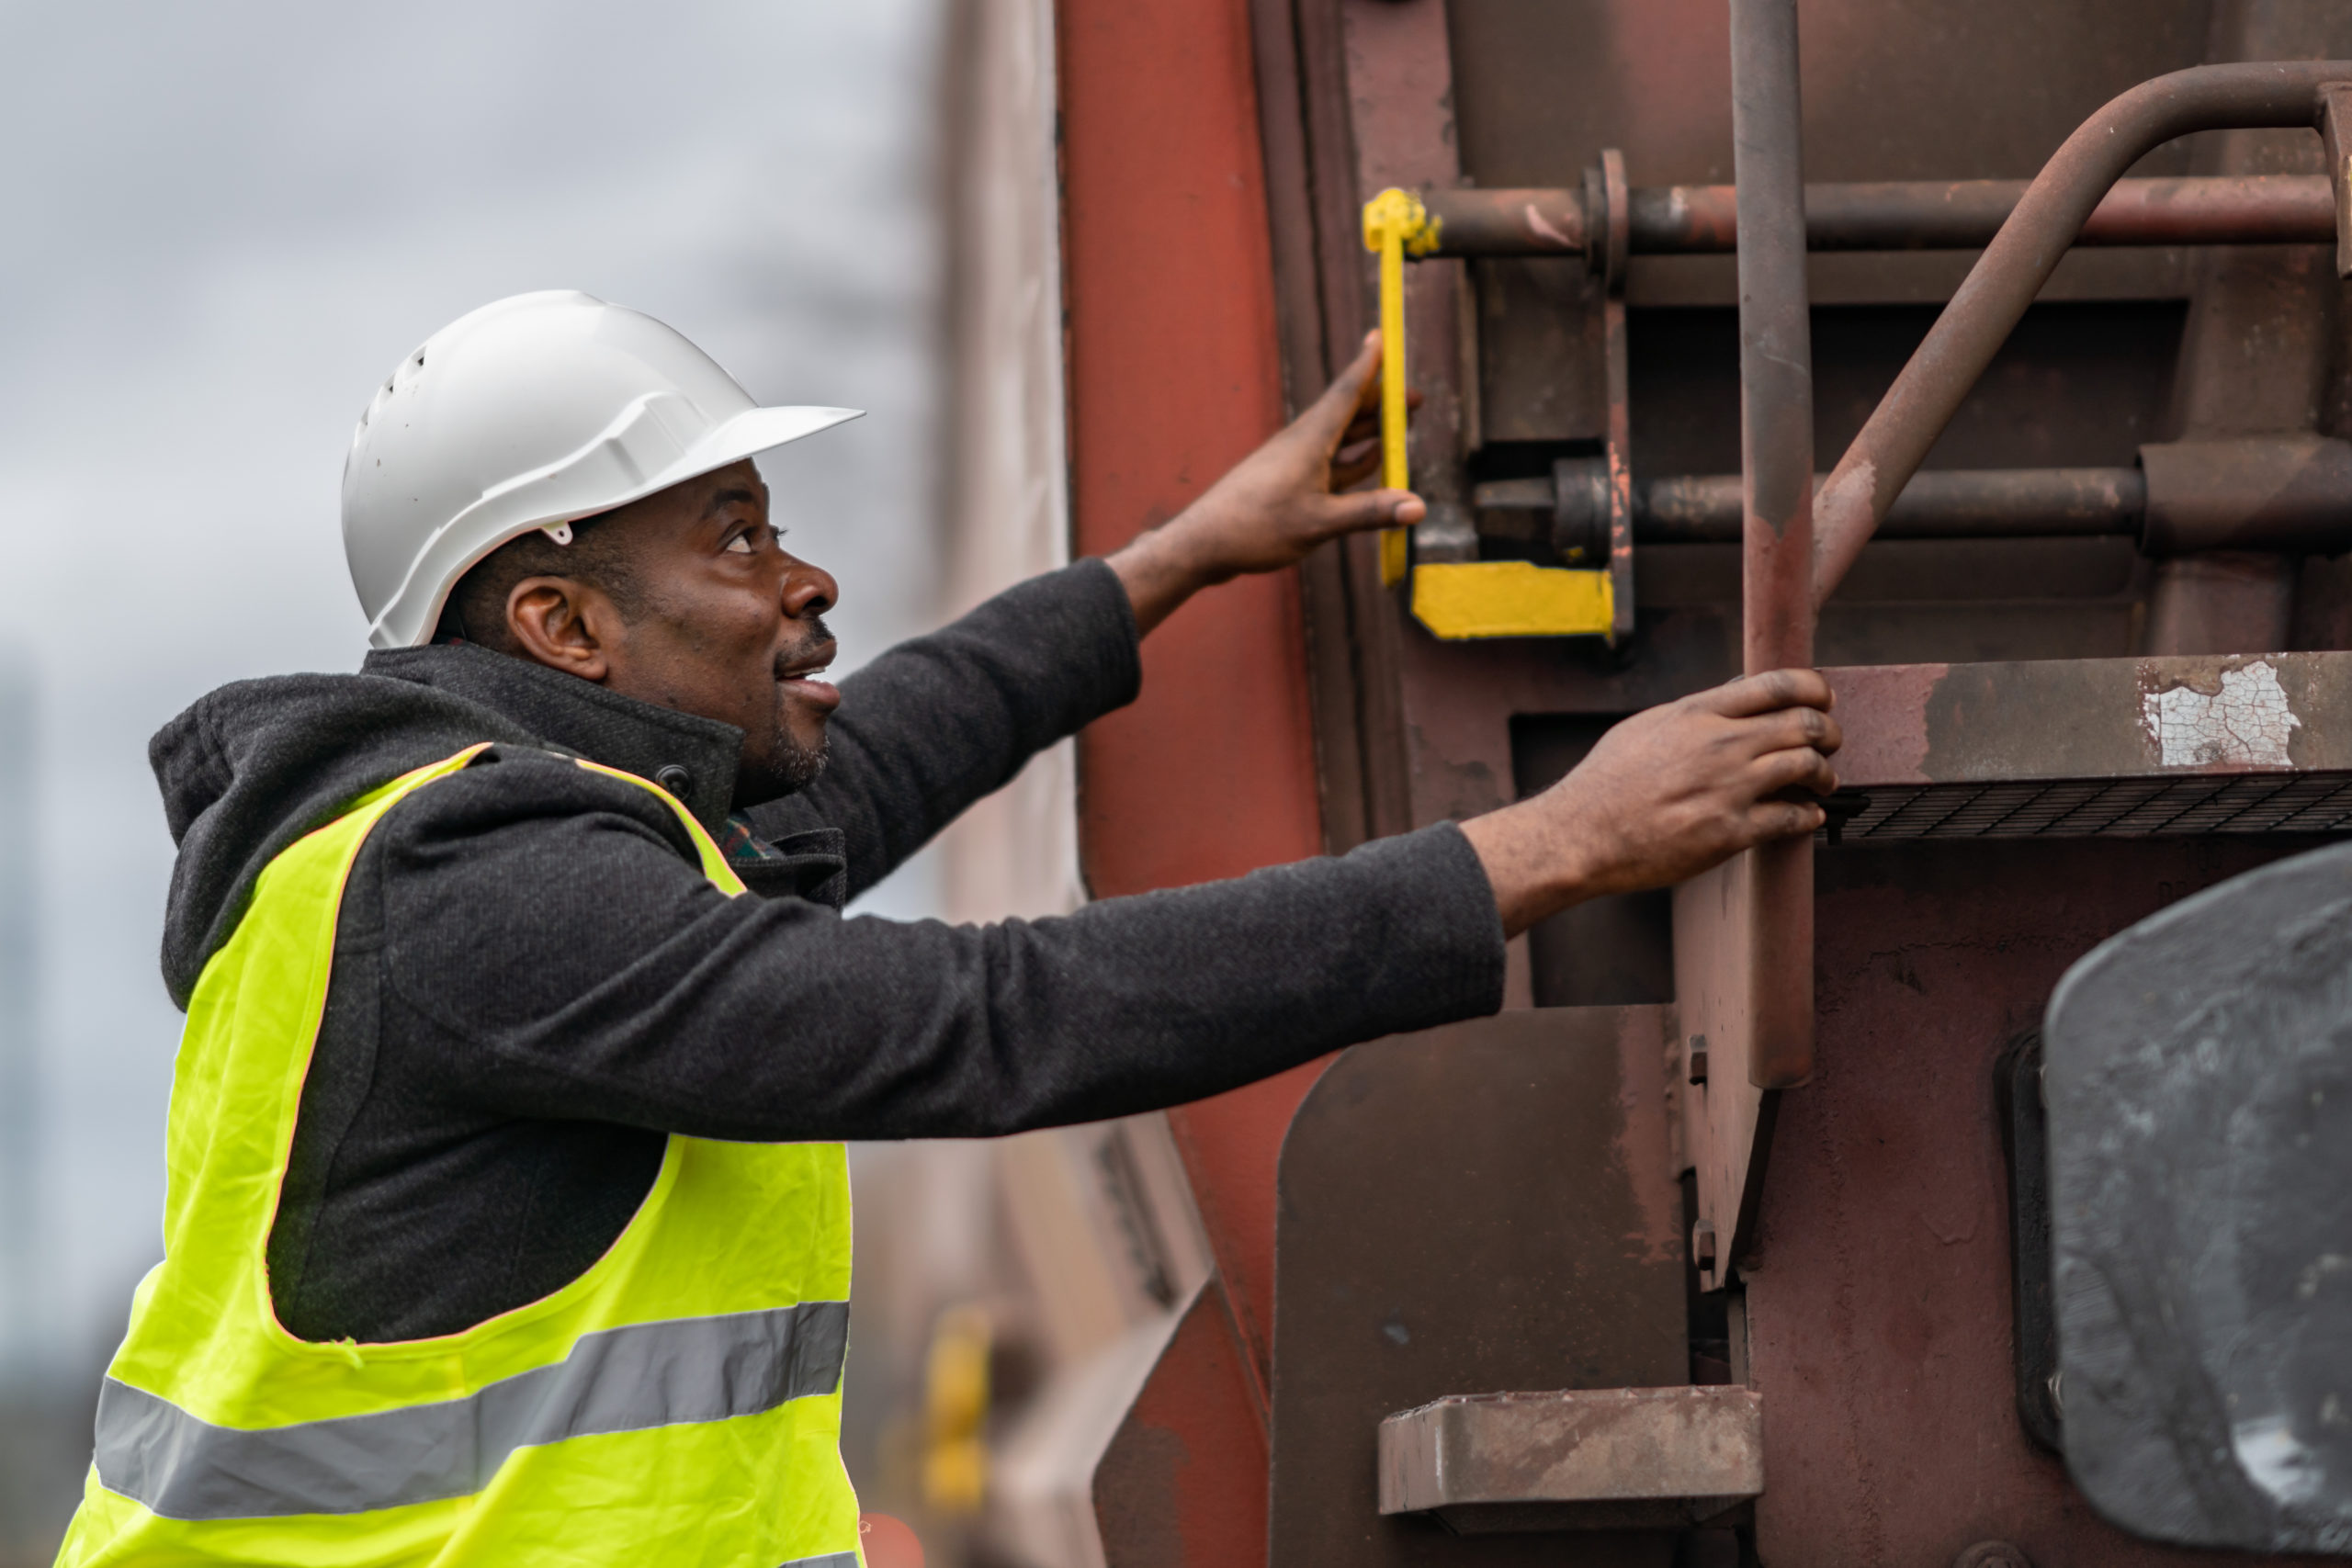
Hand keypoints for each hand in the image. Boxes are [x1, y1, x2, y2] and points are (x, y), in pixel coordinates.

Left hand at [1107, 332, 1425, 633]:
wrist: (1202, 544)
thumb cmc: (1255, 529)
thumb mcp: (1319, 523)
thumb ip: (1370, 512)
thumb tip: (1419, 508)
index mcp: (1310, 440)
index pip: (1346, 392)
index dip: (1368, 364)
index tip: (1381, 336)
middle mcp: (1302, 443)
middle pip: (1348, 412)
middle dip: (1383, 403)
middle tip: (1416, 396)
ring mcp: (1294, 462)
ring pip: (1340, 438)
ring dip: (1371, 430)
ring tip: (1400, 423)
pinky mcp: (1288, 482)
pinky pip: (1331, 462)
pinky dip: (1355, 459)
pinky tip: (1370, 459)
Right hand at [1459, 671, 1842, 935]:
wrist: (1580, 835)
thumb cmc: (1605, 782)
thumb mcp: (1645, 726)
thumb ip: (1692, 711)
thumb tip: (1732, 695)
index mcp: (1697, 713)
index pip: (1778, 685)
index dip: (1814, 690)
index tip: (1822, 701)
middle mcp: (1719, 746)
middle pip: (1805, 724)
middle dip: (1829, 733)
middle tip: (1829, 744)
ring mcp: (1727, 790)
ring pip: (1808, 767)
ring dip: (1825, 775)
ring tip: (1822, 782)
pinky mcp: (1729, 833)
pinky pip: (1792, 819)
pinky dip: (1810, 816)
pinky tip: (1809, 816)